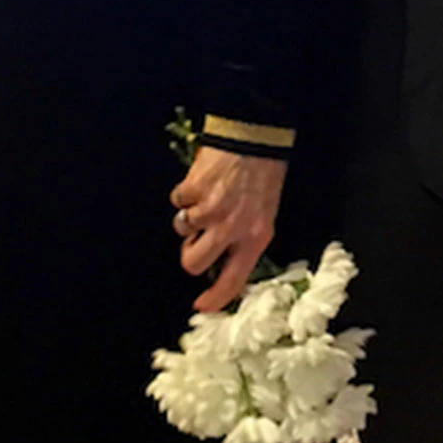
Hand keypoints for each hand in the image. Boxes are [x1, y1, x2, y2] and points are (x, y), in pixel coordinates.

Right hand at [172, 147, 285, 312]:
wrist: (254, 137)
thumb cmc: (263, 174)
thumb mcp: (264, 214)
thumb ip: (243, 239)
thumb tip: (220, 261)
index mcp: (256, 237)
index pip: (233, 279)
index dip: (215, 298)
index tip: (202, 306)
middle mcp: (232, 228)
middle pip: (194, 262)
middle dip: (189, 255)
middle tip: (195, 241)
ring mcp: (210, 209)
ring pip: (182, 230)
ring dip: (188, 217)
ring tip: (206, 198)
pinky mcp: (193, 190)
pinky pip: (178, 201)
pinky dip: (185, 194)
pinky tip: (201, 182)